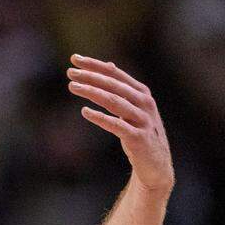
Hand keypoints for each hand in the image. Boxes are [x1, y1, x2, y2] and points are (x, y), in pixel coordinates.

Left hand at [67, 55, 173, 193]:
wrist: (155, 165)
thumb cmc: (139, 133)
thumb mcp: (132, 107)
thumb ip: (121, 88)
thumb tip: (109, 65)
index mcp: (141, 93)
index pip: (115, 74)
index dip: (95, 65)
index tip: (75, 58)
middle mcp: (144, 103)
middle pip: (113, 85)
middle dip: (91, 76)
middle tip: (70, 72)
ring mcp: (142, 120)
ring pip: (114, 102)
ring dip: (92, 92)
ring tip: (72, 87)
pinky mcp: (138, 138)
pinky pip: (116, 125)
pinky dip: (101, 117)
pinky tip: (85, 112)